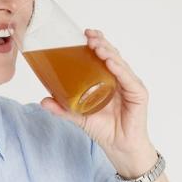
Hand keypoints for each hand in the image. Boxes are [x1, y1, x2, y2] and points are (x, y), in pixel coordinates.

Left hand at [40, 29, 155, 174]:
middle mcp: (121, 78)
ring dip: (108, 52)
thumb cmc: (104, 129)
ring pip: (120, 63)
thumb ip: (62, 108)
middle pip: (112, 55)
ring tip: (96, 46)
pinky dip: (120, 69)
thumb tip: (42, 101)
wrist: (119, 148)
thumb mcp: (78, 116)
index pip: (104, 55)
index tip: (84, 33)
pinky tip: (111, 62)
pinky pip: (128, 79)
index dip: (96, 42)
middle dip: (100, 42)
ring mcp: (130, 85)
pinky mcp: (138, 94)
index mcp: (108, 79)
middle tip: (88, 36)